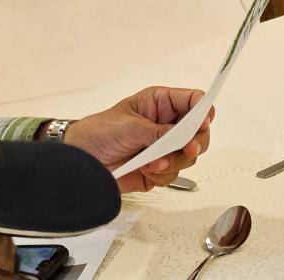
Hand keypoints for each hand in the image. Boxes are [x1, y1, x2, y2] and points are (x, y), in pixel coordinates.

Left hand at [63, 86, 213, 192]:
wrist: (81, 162)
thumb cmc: (99, 132)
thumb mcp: (130, 126)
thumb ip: (159, 131)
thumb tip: (184, 136)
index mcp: (161, 104)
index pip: (193, 102)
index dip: (202, 111)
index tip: (202, 123)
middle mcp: (166, 125)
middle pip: (198, 133)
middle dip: (195, 143)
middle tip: (189, 149)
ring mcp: (163, 149)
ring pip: (188, 157)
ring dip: (174, 161)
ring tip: (153, 163)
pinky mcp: (158, 170)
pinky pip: (173, 174)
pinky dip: (163, 174)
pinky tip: (147, 170)